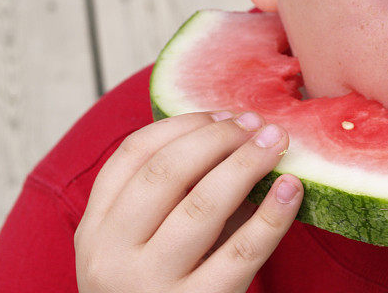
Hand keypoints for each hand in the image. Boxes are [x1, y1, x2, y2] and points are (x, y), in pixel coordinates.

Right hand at [75, 110, 302, 292]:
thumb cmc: (162, 287)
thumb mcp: (144, 244)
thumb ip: (175, 196)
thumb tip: (240, 132)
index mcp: (95, 230)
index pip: (133, 154)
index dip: (183, 124)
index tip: (224, 112)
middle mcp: (112, 256)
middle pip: (167, 172)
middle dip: (219, 137)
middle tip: (258, 123)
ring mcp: (151, 285)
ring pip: (204, 205)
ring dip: (247, 163)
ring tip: (277, 142)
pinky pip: (242, 253)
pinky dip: (273, 215)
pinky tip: (292, 188)